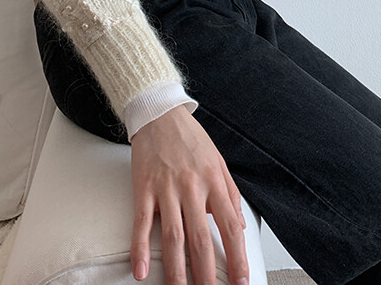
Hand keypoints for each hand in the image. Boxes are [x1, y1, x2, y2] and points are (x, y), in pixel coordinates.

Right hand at [129, 105, 249, 284]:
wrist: (160, 113)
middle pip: (200, 239)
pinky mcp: (143, 187)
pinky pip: (141, 222)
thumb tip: (240, 227)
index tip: (241, 282)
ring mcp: (166, 188)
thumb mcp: (219, 162)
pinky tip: (141, 271)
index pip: (230, 227)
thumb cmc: (191, 139)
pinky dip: (139, 248)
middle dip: (206, 275)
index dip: (237, 258)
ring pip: (172, 237)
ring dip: (176, 271)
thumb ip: (230, 194)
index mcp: (214, 181)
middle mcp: (192, 187)